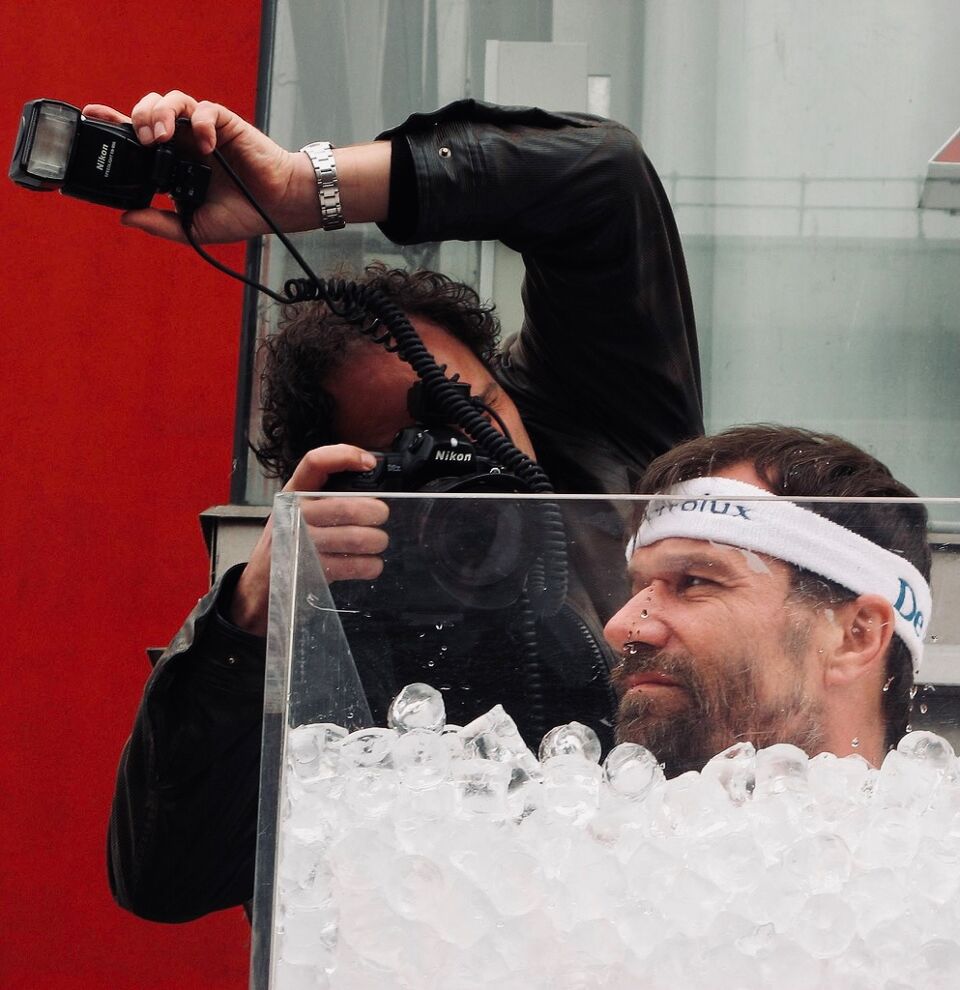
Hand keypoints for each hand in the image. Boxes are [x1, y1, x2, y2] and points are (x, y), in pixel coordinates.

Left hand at [81, 90, 319, 243]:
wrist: (277, 207)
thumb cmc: (242, 215)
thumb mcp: (194, 228)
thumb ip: (161, 224)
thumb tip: (126, 217)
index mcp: (173, 163)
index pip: (137, 137)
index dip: (114, 123)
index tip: (92, 117)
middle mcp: (184, 141)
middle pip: (148, 110)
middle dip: (136, 117)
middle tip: (141, 141)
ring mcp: (203, 130)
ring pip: (171, 100)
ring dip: (159, 112)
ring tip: (161, 136)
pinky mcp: (224, 124)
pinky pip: (204, 109)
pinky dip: (199, 122)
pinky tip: (204, 144)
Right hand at [230, 445, 389, 635]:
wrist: (263, 582)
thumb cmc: (289, 539)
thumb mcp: (297, 508)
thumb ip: (326, 493)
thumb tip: (370, 476)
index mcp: (294, 493)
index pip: (315, 462)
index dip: (345, 456)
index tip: (370, 463)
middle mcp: (295, 514)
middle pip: (349, 507)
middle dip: (376, 512)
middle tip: (381, 515)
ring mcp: (302, 543)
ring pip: (357, 538)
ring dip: (377, 540)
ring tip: (378, 541)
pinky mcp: (312, 570)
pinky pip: (355, 565)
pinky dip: (371, 565)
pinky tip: (370, 564)